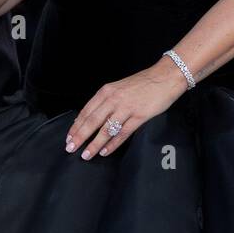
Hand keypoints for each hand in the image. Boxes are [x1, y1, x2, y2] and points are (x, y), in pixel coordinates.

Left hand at [65, 59, 187, 159]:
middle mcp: (114, 99)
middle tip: (71, 148)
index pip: (86, 111)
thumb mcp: (119, 88)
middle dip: (80, 136)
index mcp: (106, 91)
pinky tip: (105, 151)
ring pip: (106, 129)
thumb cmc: (142, 84)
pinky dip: (113, 144)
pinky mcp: (139, 116)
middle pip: (92, 121)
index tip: (69, 137)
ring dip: (94, 144)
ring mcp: (126, 108)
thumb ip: (106, 101)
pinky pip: (122, 133)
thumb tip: (91, 118)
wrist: (164, 77)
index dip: (76, 126)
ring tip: (86, 154)